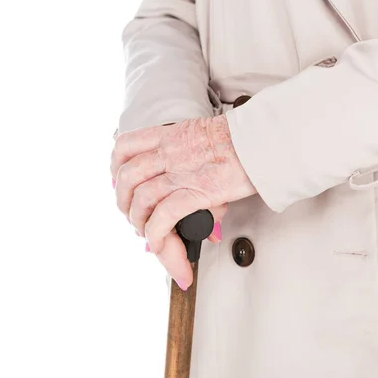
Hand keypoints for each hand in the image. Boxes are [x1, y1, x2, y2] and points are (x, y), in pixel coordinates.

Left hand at [110, 115, 256, 288]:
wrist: (262, 141)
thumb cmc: (242, 141)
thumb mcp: (208, 141)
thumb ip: (196, 168)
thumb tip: (202, 203)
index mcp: (170, 135)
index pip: (125, 145)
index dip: (115, 167)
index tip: (119, 183)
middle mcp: (170, 152)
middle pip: (127, 176)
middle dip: (123, 201)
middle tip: (132, 214)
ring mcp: (182, 172)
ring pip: (141, 199)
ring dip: (138, 221)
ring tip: (146, 232)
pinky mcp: (197, 191)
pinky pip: (164, 216)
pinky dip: (156, 233)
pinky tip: (158, 242)